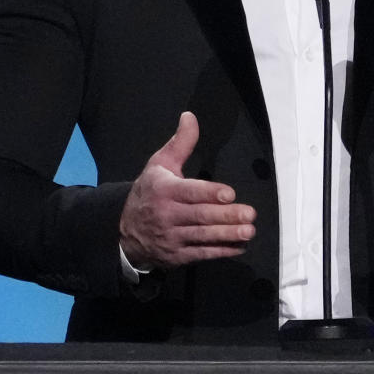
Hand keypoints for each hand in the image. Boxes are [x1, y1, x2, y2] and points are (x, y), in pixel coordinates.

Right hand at [119, 112, 255, 267]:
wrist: (124, 230)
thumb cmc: (149, 192)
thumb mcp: (160, 164)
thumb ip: (180, 143)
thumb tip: (190, 117)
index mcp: (164, 190)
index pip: (189, 192)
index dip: (209, 193)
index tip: (229, 194)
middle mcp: (166, 214)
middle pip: (199, 216)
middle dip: (226, 216)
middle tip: (249, 214)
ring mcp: (171, 237)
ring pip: (202, 236)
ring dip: (227, 234)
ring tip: (249, 231)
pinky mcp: (176, 255)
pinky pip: (201, 253)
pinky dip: (221, 251)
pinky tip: (240, 246)